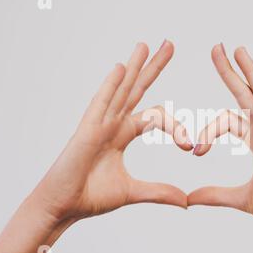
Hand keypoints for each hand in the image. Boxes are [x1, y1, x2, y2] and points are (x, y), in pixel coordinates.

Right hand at [34, 41, 191, 222]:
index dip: (176, 127)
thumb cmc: (90, 197)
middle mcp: (112, 124)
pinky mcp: (86, 131)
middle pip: (137, 89)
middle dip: (153, 68)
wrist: (63, 208)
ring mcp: (99, 124)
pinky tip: (122, 68)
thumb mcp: (133, 191)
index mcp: (122, 134)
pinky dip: (111, 86)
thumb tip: (186, 201)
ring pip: (120, 90)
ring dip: (133, 67)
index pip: (156, 116)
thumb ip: (159, 192)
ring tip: (146, 45)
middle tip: (169, 44)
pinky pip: (101, 104)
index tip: (189, 146)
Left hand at [188, 44, 252, 229]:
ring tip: (238, 50)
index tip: (195, 151)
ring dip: (250, 72)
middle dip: (231, 72)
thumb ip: (215, 195)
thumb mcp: (241, 198)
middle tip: (217, 48)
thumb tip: (189, 198)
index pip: (227, 120)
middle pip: (246, 94)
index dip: (207, 131)